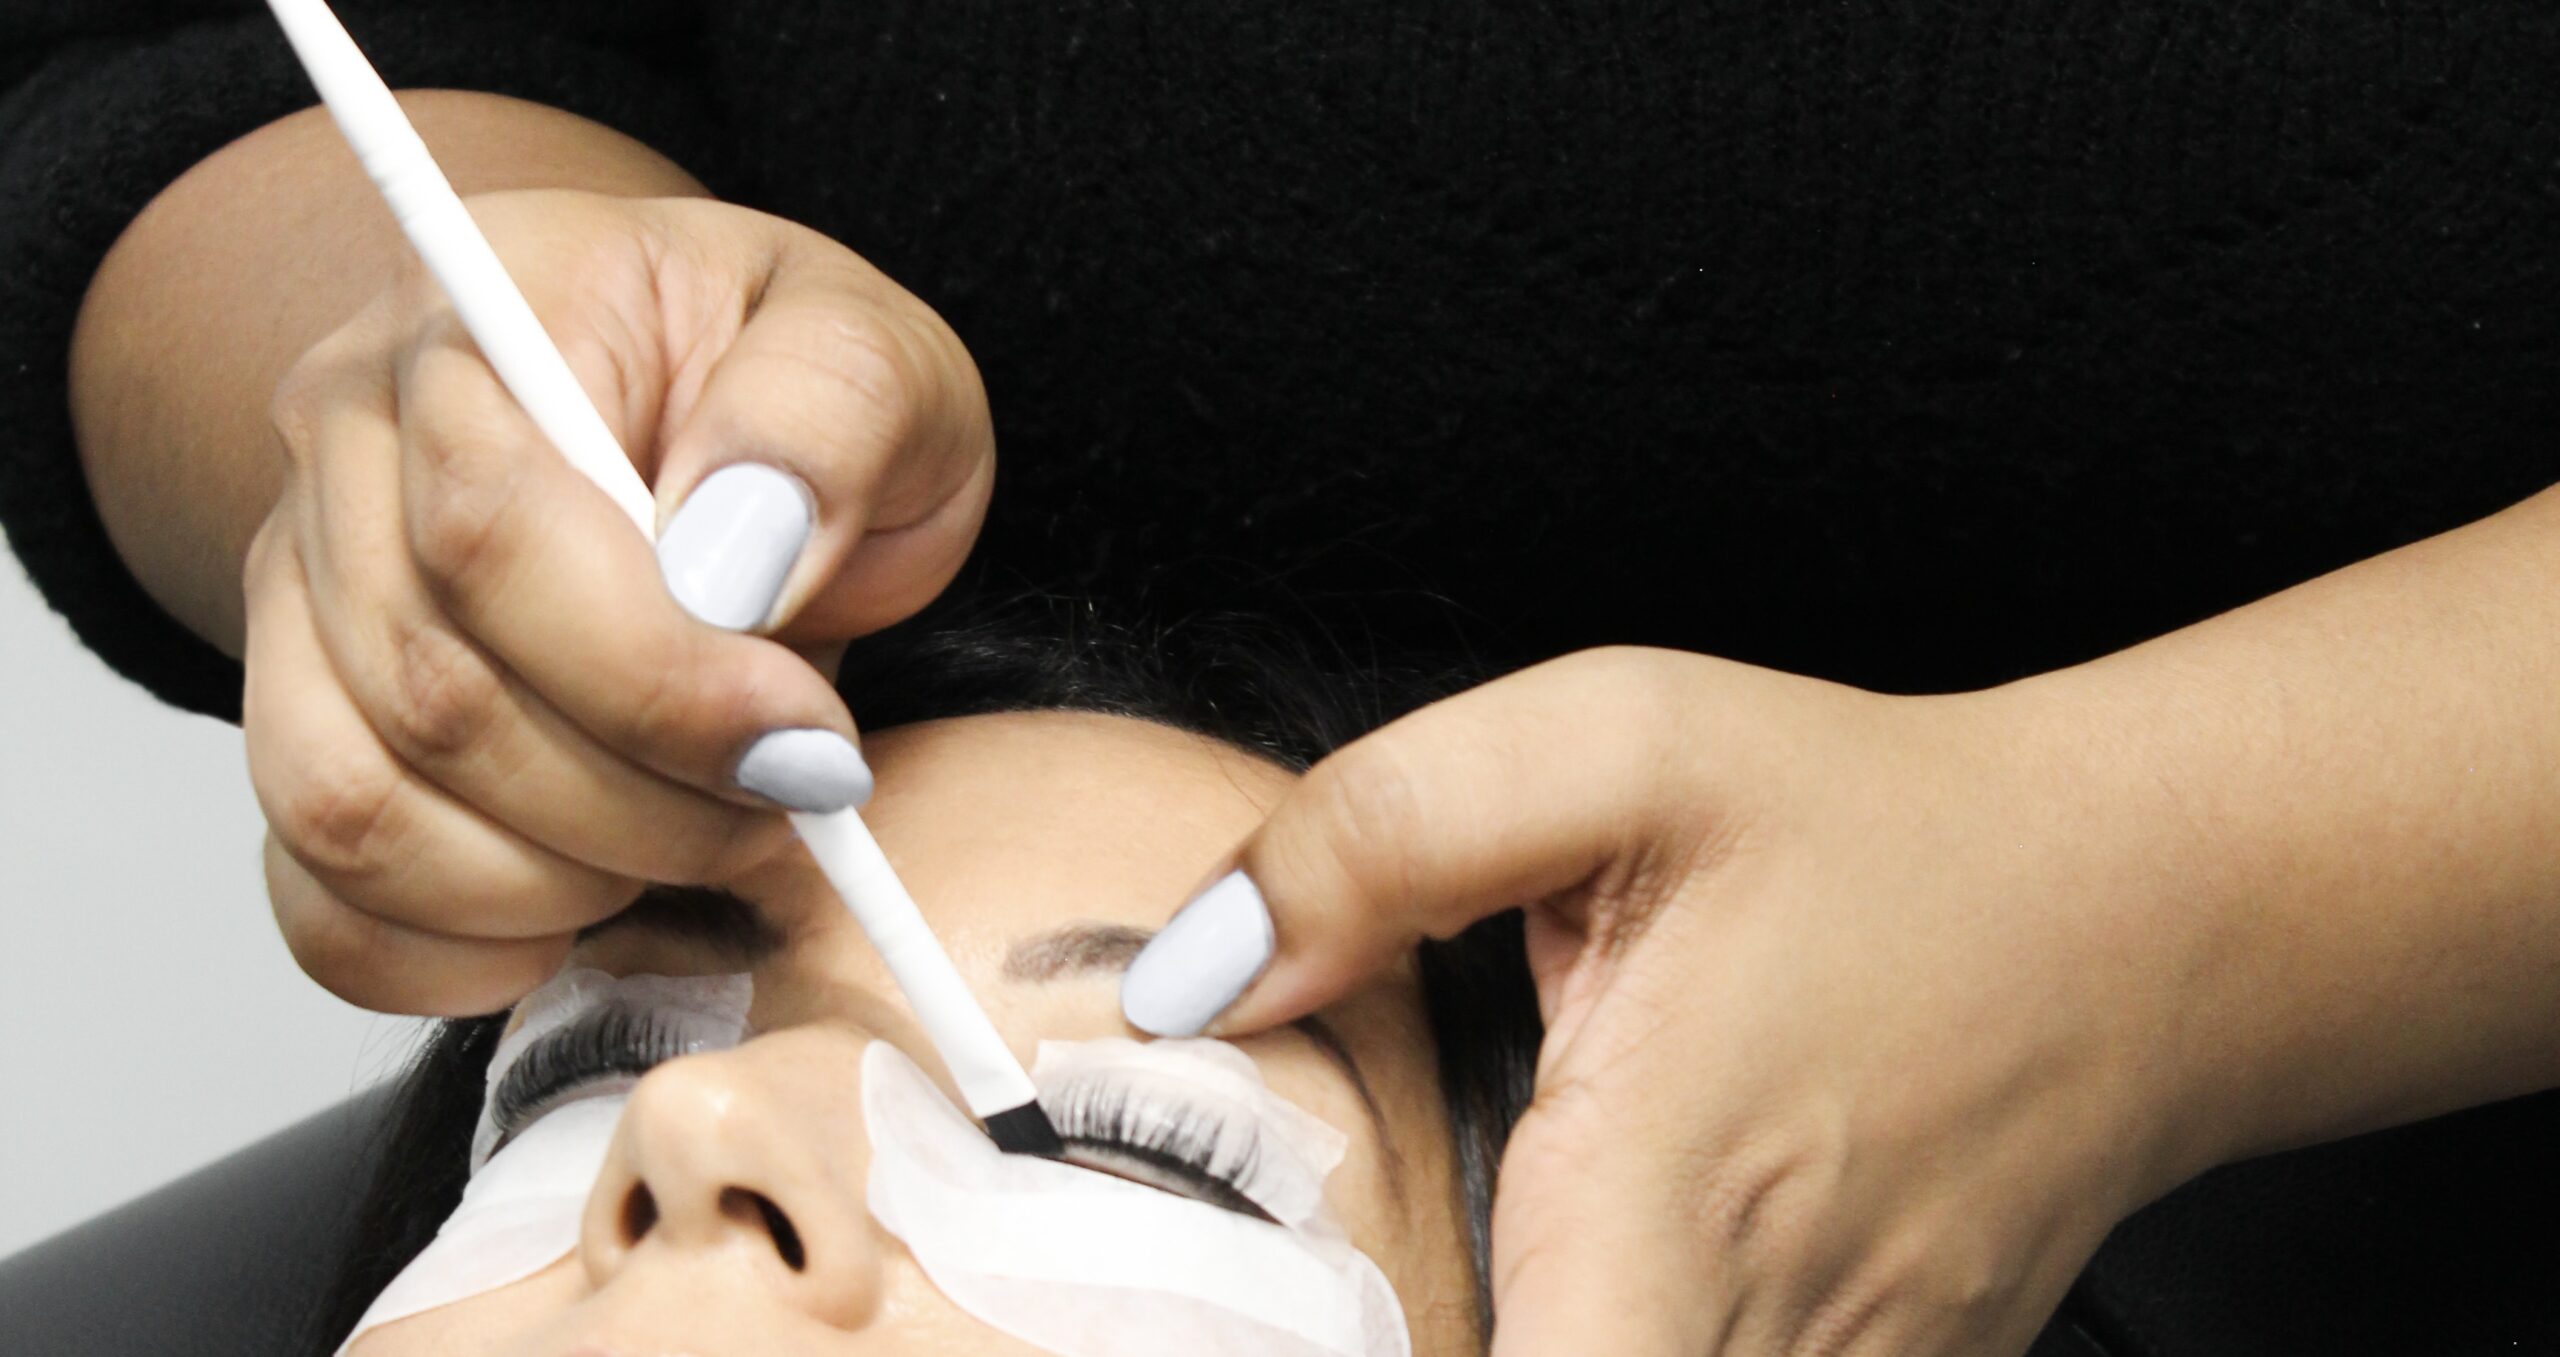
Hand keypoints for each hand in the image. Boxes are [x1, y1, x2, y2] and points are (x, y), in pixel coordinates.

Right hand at [244, 189, 994, 1015]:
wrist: (718, 422)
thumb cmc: (794, 398)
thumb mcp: (875, 357)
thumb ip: (824, 420)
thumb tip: (735, 551)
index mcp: (485, 310)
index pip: (495, 529)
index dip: (658, 679)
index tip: (805, 742)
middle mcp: (347, 440)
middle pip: (431, 690)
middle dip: (642, 800)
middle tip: (787, 801)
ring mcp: (301, 590)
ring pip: (354, 805)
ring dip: (557, 881)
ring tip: (696, 840)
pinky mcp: (305, 723)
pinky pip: (317, 893)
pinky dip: (451, 951)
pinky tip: (579, 917)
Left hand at [1121, 647, 2237, 1354]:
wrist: (2144, 912)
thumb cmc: (1880, 827)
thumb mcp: (1618, 745)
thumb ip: (1381, 840)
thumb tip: (1189, 983)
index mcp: (1658, 1201)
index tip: (1287, 1319)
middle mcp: (1761, 1338)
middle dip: (1417, 1336)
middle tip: (1333, 1277)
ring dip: (1522, 1329)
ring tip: (1469, 1257)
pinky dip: (1620, 1333)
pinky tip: (1602, 1261)